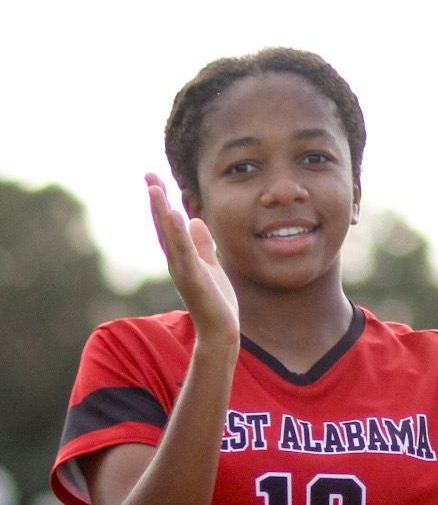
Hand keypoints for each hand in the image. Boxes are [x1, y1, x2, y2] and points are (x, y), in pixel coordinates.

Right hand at [147, 174, 237, 342]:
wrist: (221, 330)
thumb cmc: (216, 301)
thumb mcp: (212, 265)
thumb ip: (202, 244)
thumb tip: (194, 220)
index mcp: (181, 257)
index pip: (168, 225)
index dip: (161, 203)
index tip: (155, 180)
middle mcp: (176, 260)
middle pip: (163, 225)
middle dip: (156, 200)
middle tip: (149, 174)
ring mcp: (182, 269)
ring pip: (169, 235)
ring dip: (161, 211)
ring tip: (155, 188)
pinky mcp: (193, 278)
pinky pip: (185, 252)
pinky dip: (178, 234)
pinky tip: (176, 215)